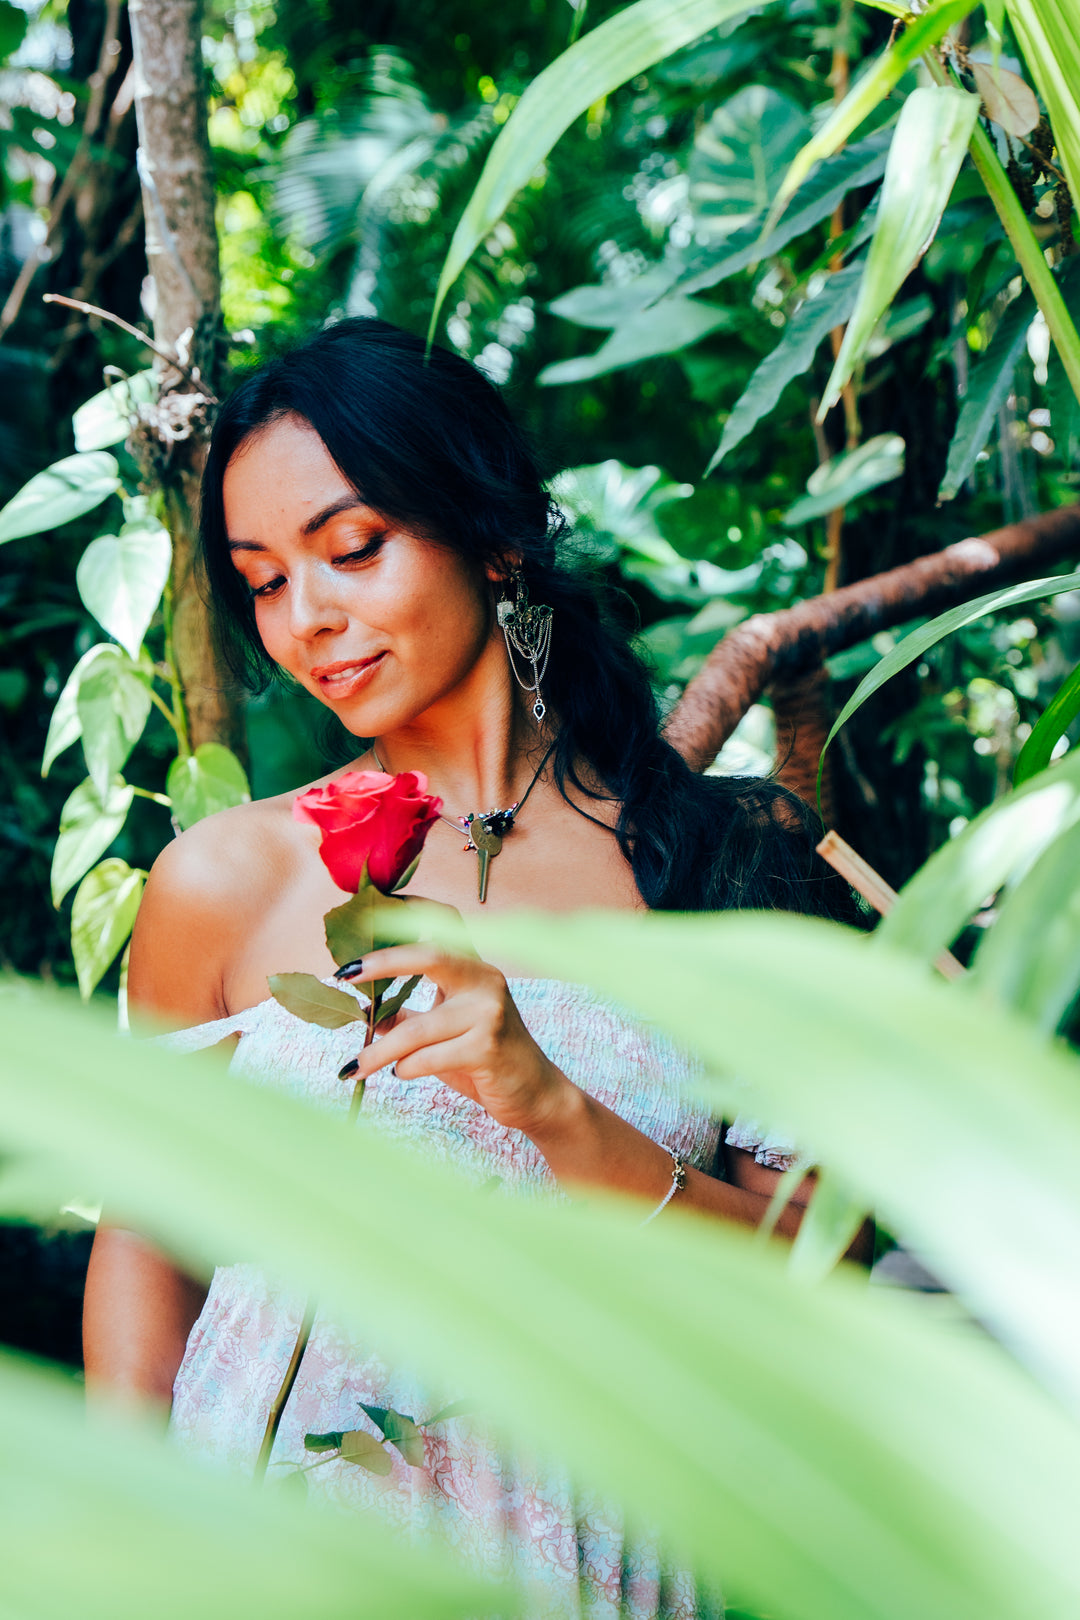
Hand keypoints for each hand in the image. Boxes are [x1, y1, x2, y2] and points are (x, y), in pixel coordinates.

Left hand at [339, 946, 577, 1137]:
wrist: (536, 1095)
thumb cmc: (485, 1061)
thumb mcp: (444, 1034)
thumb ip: (409, 1018)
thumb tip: (363, 1011)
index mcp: (475, 971)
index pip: (440, 931)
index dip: (403, 923)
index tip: (362, 935)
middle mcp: (486, 982)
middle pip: (429, 956)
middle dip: (383, 963)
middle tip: (344, 978)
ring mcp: (489, 1013)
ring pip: (418, 1028)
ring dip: (379, 1050)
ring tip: (355, 1066)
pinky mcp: (488, 1047)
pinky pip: (430, 1057)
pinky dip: (406, 1068)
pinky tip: (400, 1074)